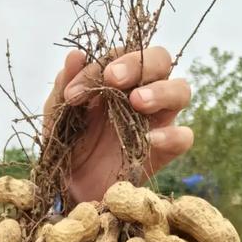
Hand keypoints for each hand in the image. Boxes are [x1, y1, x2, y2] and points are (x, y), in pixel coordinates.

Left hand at [43, 45, 193, 204]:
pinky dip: (172, 135)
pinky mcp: (164, 150)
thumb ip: (64, 87)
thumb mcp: (58, 115)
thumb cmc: (67, 143)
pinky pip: (184, 137)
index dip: (99, 66)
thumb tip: (75, 55)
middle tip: (112, 80)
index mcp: (118, 78)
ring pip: (182, 90)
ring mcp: (158, 120)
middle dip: (138, 64)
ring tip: (137, 102)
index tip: (73, 94)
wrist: (69, 187)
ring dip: (162, 91)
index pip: (122, 55)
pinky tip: (150, 140)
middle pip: (160, 60)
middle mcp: (143, 91)